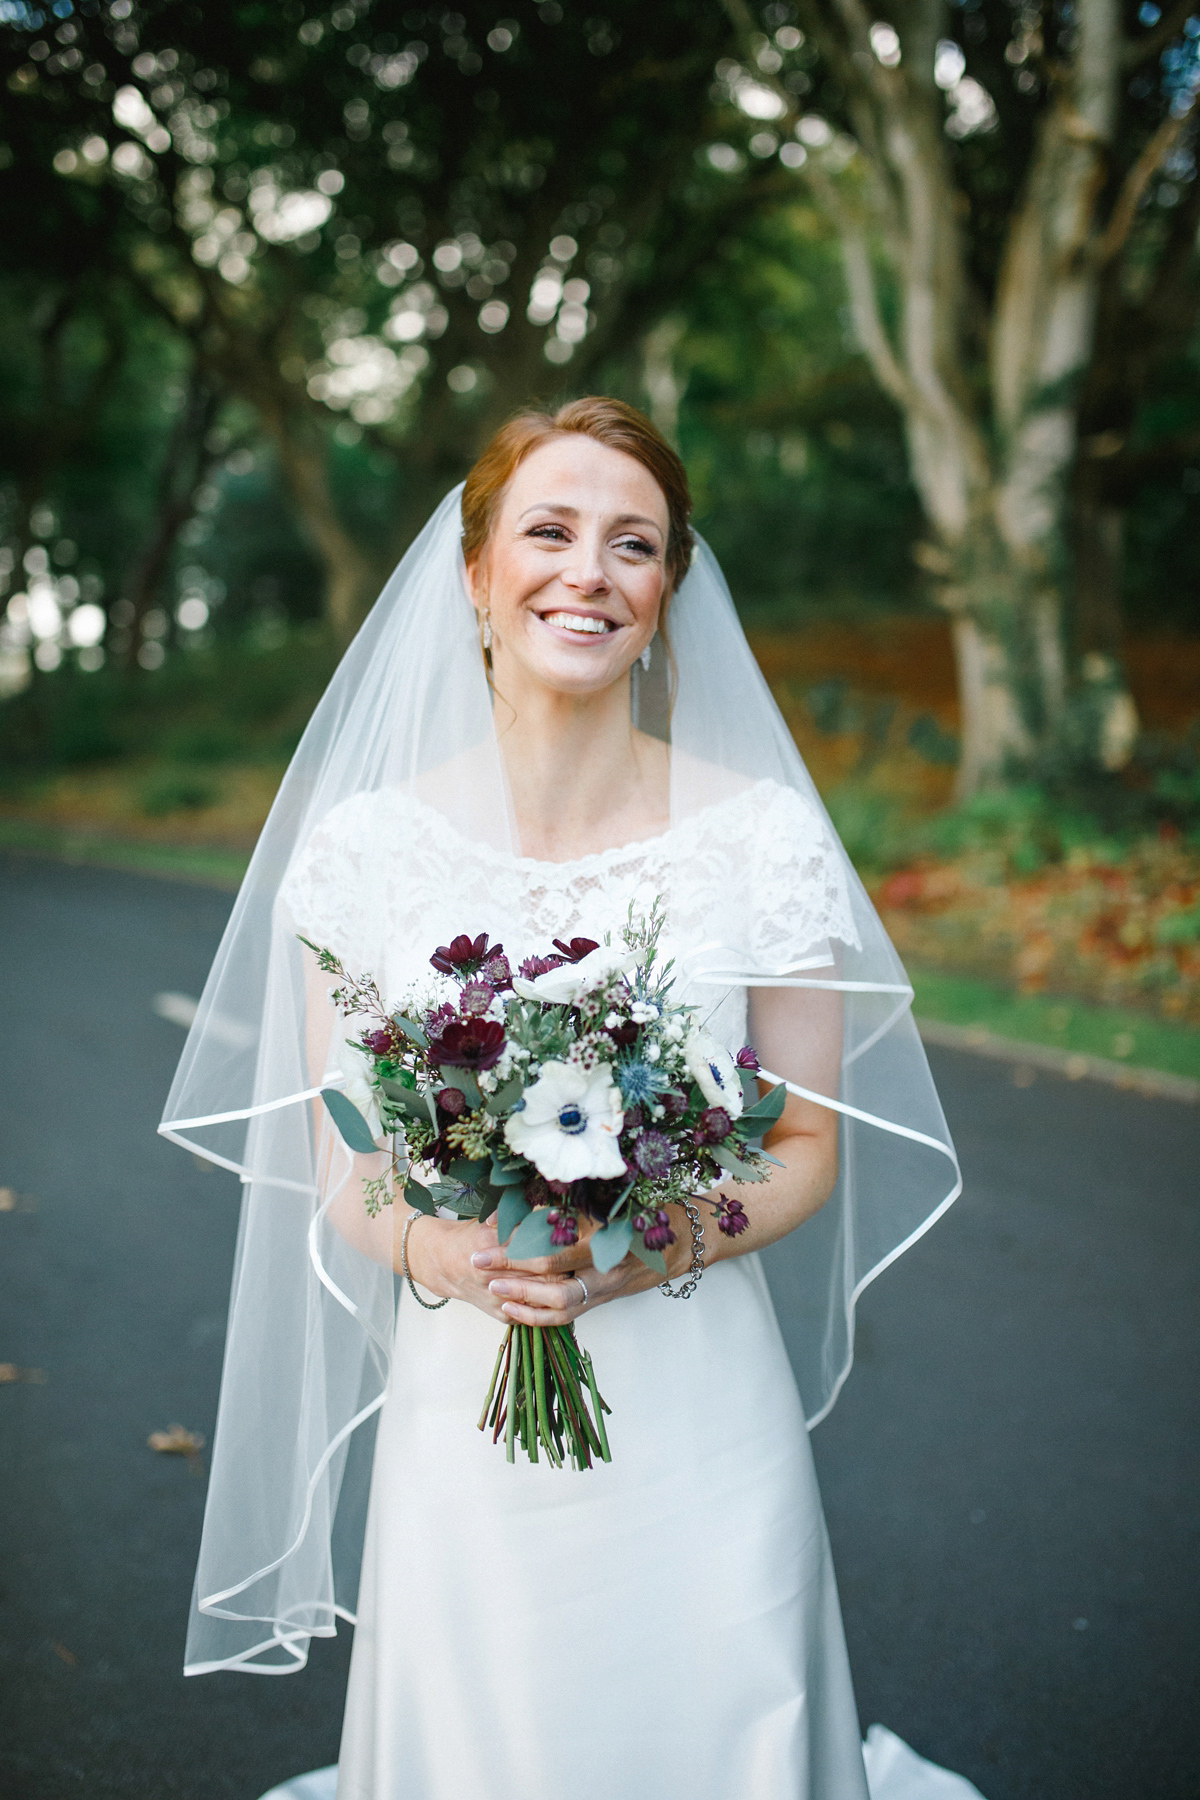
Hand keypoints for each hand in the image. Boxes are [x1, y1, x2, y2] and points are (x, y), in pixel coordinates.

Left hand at [464, 1207, 692, 1328]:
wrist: (682, 1240)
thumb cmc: (642, 1210)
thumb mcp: (607, 1199)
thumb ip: (566, 1203)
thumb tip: (515, 1205)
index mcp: (606, 1237)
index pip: (555, 1248)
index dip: (517, 1245)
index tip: (487, 1236)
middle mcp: (606, 1267)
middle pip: (554, 1280)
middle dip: (513, 1274)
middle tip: (480, 1264)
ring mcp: (605, 1288)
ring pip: (561, 1306)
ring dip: (524, 1300)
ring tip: (494, 1290)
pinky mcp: (602, 1299)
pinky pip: (568, 1316)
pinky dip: (538, 1316)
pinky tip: (514, 1309)